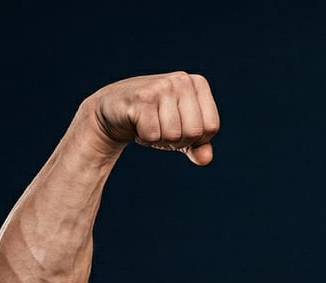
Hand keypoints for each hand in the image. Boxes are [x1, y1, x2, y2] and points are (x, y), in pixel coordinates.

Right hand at [83, 71, 220, 165]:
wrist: (113, 109)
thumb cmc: (153, 119)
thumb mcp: (181, 132)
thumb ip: (198, 146)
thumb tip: (206, 158)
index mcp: (198, 84)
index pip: (211, 127)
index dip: (195, 138)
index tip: (178, 128)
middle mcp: (182, 80)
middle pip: (194, 132)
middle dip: (177, 140)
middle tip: (161, 128)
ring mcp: (162, 86)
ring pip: (173, 135)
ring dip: (159, 139)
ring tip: (149, 124)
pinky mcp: (142, 98)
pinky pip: (153, 135)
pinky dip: (145, 138)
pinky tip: (137, 123)